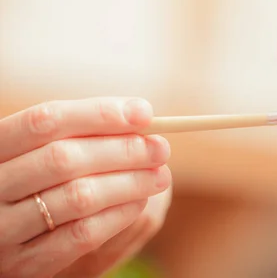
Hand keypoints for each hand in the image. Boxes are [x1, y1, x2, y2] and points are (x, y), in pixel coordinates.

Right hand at [0, 98, 171, 277]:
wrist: (15, 242)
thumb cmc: (40, 184)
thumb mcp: (46, 154)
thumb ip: (84, 135)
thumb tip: (142, 118)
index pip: (47, 120)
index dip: (99, 114)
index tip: (145, 113)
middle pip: (64, 158)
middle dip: (123, 150)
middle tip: (162, 148)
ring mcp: (4, 229)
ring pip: (78, 196)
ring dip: (130, 182)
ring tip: (161, 175)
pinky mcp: (26, 263)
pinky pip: (81, 235)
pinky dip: (119, 214)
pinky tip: (141, 202)